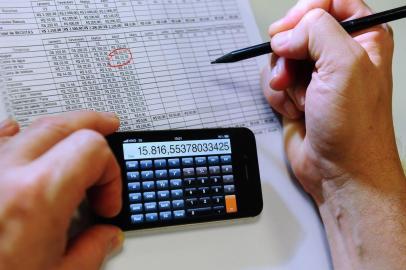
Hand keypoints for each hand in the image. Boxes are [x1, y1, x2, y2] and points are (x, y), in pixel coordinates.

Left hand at [0, 112, 122, 269]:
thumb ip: (91, 251)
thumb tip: (106, 237)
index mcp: (36, 195)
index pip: (92, 149)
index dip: (111, 172)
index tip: (107, 201)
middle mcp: (4, 172)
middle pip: (61, 124)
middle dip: (92, 126)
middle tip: (108, 127)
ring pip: (28, 127)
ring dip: (58, 131)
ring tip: (72, 136)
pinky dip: (16, 135)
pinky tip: (22, 138)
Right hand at [261, 0, 402, 200]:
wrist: (339, 171)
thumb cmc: (354, 128)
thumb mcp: (344, 66)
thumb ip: (317, 31)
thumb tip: (288, 34)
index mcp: (363, 39)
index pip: (332, 2)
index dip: (307, 11)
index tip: (292, 28)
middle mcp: (338, 55)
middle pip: (299, 29)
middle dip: (289, 52)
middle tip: (292, 69)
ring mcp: (316, 76)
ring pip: (281, 56)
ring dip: (283, 79)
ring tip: (299, 98)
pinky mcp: (297, 94)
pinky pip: (274, 80)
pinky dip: (278, 96)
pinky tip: (294, 110)